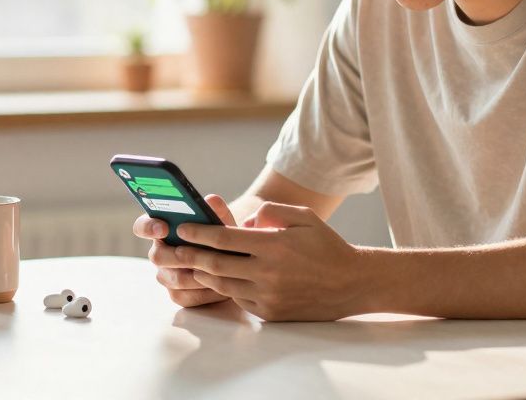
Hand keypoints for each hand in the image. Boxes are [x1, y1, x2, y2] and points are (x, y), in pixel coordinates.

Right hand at [133, 193, 236, 308]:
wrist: (235, 262)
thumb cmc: (222, 237)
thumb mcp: (222, 223)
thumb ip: (217, 211)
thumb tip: (212, 200)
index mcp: (163, 229)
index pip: (143, 226)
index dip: (149, 227)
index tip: (163, 227)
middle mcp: (161, 253)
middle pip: (157, 256)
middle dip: (175, 256)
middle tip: (191, 254)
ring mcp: (167, 275)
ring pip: (171, 279)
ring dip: (193, 275)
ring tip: (214, 270)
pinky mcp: (178, 294)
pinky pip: (184, 296)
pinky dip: (202, 292)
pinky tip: (220, 287)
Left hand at [173, 202, 364, 321]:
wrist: (351, 283)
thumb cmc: (326, 245)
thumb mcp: (303, 216)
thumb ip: (271, 211)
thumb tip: (246, 221)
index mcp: (274, 246)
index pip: (225, 238)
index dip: (199, 232)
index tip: (183, 228)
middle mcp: (268, 273)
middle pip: (216, 265)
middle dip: (191, 255)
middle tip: (174, 248)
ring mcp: (268, 296)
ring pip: (224, 285)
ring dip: (204, 274)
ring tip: (192, 263)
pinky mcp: (270, 312)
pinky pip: (239, 298)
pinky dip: (228, 287)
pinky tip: (221, 278)